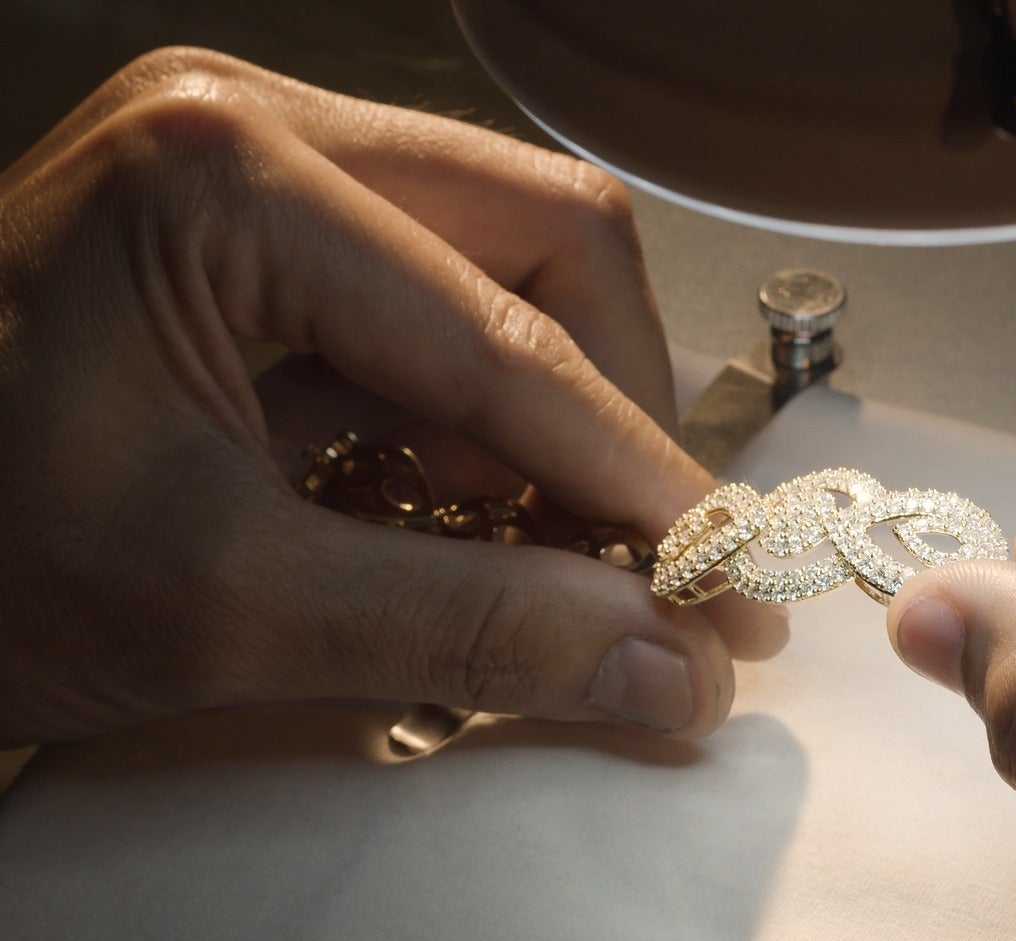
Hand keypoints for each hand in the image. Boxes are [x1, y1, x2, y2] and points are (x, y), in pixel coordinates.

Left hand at [0, 48, 784, 747]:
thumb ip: (468, 634)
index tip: (729, 598)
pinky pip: (437, 300)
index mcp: (229, 180)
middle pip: (549, 245)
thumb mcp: (219, 611)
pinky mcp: (252, 227)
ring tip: (556, 562)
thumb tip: (670, 671)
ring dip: (556, 424)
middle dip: (614, 420)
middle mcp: (255, 125)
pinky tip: (473, 524)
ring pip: (510, 263)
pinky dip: (480, 423)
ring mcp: (253, 163)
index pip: (507, 340)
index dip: (639, 488)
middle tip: (647, 567)